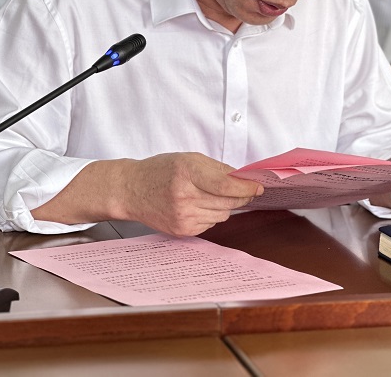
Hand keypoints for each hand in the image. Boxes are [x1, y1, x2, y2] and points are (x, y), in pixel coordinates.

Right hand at [33, 152, 263, 235]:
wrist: (132, 190)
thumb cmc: (160, 170)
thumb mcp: (188, 158)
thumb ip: (217, 169)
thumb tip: (243, 179)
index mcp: (187, 173)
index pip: (226, 185)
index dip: (246, 187)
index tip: (258, 186)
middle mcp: (184, 197)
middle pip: (229, 202)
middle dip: (240, 195)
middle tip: (244, 188)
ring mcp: (183, 217)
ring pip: (223, 214)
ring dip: (225, 204)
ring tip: (210, 194)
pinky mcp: (182, 231)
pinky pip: (211, 224)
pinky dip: (212, 214)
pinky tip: (199, 205)